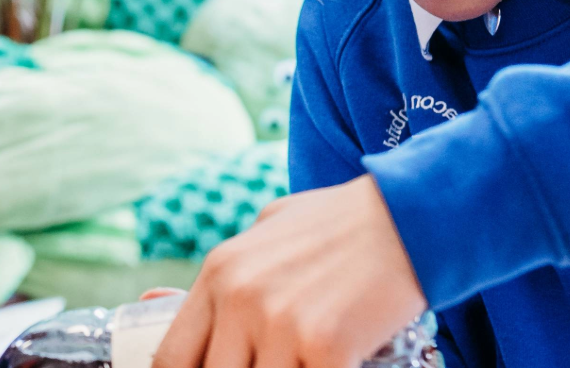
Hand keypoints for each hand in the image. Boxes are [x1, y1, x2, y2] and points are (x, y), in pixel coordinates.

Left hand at [151, 175, 425, 367]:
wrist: (410, 216)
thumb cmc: (341, 225)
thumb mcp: (268, 231)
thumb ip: (223, 273)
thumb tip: (159, 300)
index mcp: (220, 271)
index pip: (173, 356)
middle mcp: (241, 298)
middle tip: (271, 364)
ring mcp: (282, 323)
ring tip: (303, 359)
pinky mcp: (326, 345)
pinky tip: (338, 362)